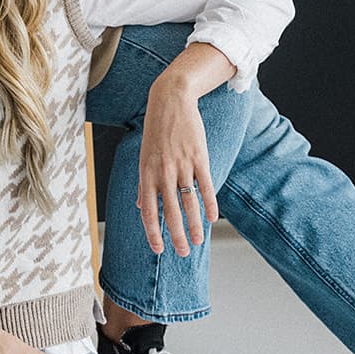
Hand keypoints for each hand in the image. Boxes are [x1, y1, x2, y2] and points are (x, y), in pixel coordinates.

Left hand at [137, 78, 218, 257]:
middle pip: (170, 211)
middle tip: (183, 253)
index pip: (148, 210)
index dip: (153, 232)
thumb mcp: (144, 156)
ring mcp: (182, 165)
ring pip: (189, 202)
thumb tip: (141, 206)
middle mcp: (163, 172)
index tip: (158, 249)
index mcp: (147, 173)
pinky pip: (205, 185)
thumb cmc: (156, 130)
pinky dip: (209, 203)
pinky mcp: (198, 157)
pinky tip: (213, 217)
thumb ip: (144, 184)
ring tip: (199, 241)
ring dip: (194, 225)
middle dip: (176, 235)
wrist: (171, 100)